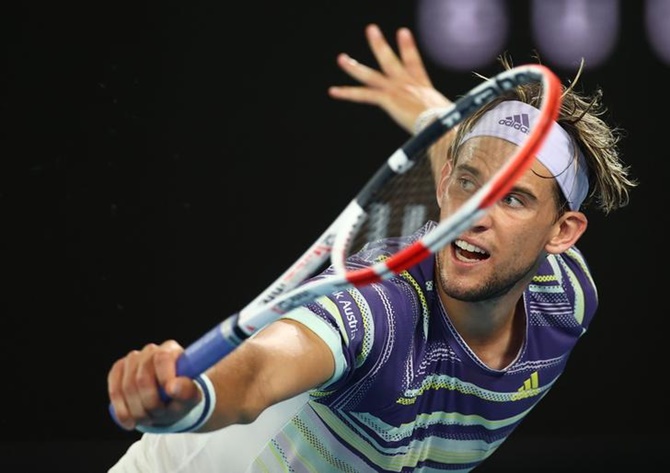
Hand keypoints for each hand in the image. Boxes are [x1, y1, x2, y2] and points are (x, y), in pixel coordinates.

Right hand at [107, 340, 201, 430]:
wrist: (169, 402)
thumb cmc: (181, 396)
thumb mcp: (192, 397)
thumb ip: (187, 391)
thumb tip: (173, 387)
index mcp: (172, 351)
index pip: (162, 359)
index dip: (163, 379)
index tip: (168, 397)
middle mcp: (151, 351)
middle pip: (141, 377)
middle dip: (149, 403)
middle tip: (158, 415)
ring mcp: (132, 359)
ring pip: (126, 387)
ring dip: (136, 410)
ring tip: (148, 418)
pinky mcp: (119, 370)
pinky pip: (115, 391)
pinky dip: (121, 410)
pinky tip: (130, 421)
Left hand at [328, 23, 451, 133]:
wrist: (442, 124)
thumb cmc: (448, 124)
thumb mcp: (447, 116)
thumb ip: (444, 117)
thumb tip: (450, 126)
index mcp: (423, 87)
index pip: (414, 61)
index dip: (407, 46)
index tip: (402, 32)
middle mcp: (408, 83)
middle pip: (390, 59)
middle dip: (379, 44)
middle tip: (370, 29)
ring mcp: (396, 89)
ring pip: (370, 75)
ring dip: (354, 66)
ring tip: (341, 58)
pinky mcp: (388, 99)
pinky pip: (363, 95)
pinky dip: (347, 93)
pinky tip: (333, 91)